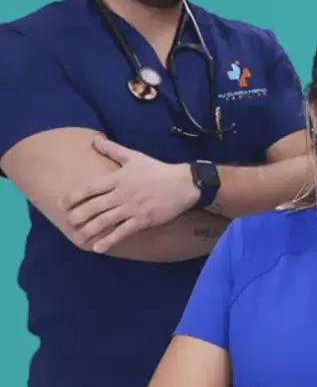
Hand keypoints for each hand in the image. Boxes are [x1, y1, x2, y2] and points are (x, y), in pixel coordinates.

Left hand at [60, 136, 199, 252]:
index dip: (74, 196)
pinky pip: (123, 232)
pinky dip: (109, 240)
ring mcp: (132, 208)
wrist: (183, 184)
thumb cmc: (158, 170)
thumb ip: (113, 150)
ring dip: (89, 229)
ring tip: (78, 237)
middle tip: (68, 223)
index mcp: (118, 178)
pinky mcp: (143, 220)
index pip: (90, 188)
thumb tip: (95, 140)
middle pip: (94, 206)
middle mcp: (122, 194)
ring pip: (105, 220)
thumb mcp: (135, 156)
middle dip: (78, 216)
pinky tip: (98, 247)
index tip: (62, 204)